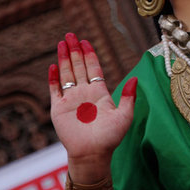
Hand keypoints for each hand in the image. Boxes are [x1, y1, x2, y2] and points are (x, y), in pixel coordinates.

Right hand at [49, 32, 135, 181]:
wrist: (92, 155)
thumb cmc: (110, 138)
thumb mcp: (124, 116)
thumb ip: (128, 97)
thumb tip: (135, 78)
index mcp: (99, 93)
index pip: (93, 68)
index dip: (90, 54)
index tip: (86, 41)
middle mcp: (84, 93)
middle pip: (78, 67)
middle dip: (75, 50)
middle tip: (70, 35)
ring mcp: (71, 100)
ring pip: (66, 74)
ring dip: (64, 58)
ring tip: (61, 43)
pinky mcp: (58, 109)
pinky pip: (55, 90)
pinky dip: (53, 78)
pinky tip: (53, 65)